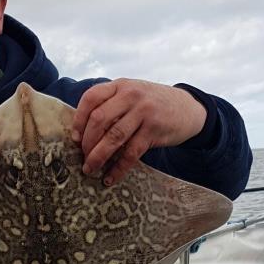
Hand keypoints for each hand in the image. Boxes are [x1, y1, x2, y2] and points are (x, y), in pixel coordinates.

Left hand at [71, 79, 206, 184]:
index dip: (79, 120)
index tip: (74, 138)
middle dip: (87, 142)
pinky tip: (110, 178)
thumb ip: (111, 104)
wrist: (188, 108)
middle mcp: (131, 96)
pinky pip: (131, 153)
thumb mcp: (132, 94)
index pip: (91, 98)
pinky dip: (118, 168)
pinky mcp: (154, 131)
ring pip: (113, 137)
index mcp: (120, 85)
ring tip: (90, 170)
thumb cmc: (153, 104)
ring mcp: (144, 113)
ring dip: (98, 157)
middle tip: (82, 157)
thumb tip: (81, 131)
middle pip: (99, 119)